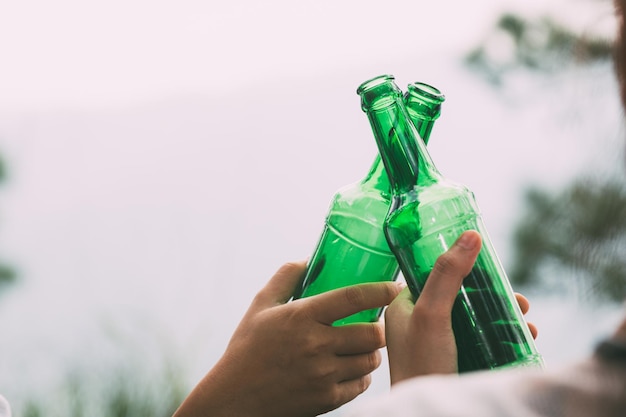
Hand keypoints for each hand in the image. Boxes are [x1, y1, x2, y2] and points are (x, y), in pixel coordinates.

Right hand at [173, 260, 402, 416]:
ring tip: (363, 347)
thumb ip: (284, 278)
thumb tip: (307, 260)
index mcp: (301, 317)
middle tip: (374, 325)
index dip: (380, 291)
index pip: (352, 298)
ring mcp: (323, 375)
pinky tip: (351, 368)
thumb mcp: (260, 306)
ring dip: (372, 352)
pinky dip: (362, 375)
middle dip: (379, 327)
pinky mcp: (326, 399)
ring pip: (370, 360)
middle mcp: (316, 345)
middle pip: (372, 333)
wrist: (235, 398)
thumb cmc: (246, 349)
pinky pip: (361, 384)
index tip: (394, 288)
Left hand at [385, 230, 537, 384]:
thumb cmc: (422, 364)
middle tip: (519, 301)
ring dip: (503, 314)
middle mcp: (419, 321)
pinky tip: (523, 337)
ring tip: (526, 321)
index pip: (434, 273)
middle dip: (493, 295)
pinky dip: (503, 334)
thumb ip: (448, 274)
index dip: (463, 266)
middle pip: (461, 295)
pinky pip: (482, 339)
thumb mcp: (432, 312)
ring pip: (475, 317)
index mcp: (404, 305)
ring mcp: (438, 342)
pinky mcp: (454, 359)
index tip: (490, 264)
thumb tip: (470, 235)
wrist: (429, 416)